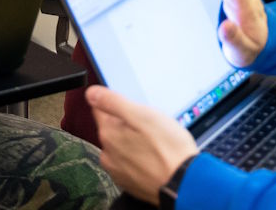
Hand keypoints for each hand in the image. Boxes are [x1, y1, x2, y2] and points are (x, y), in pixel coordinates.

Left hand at [87, 85, 197, 204]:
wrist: (184, 182)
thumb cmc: (167, 148)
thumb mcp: (142, 115)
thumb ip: (113, 102)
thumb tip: (91, 93)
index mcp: (108, 134)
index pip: (99, 108)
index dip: (114, 101)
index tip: (130, 104)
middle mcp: (108, 155)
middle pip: (111, 127)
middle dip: (126, 122)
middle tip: (149, 123)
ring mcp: (118, 171)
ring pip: (121, 145)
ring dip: (133, 140)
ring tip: (154, 140)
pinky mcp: (129, 182)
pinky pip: (129, 161)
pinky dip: (138, 156)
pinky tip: (154, 155)